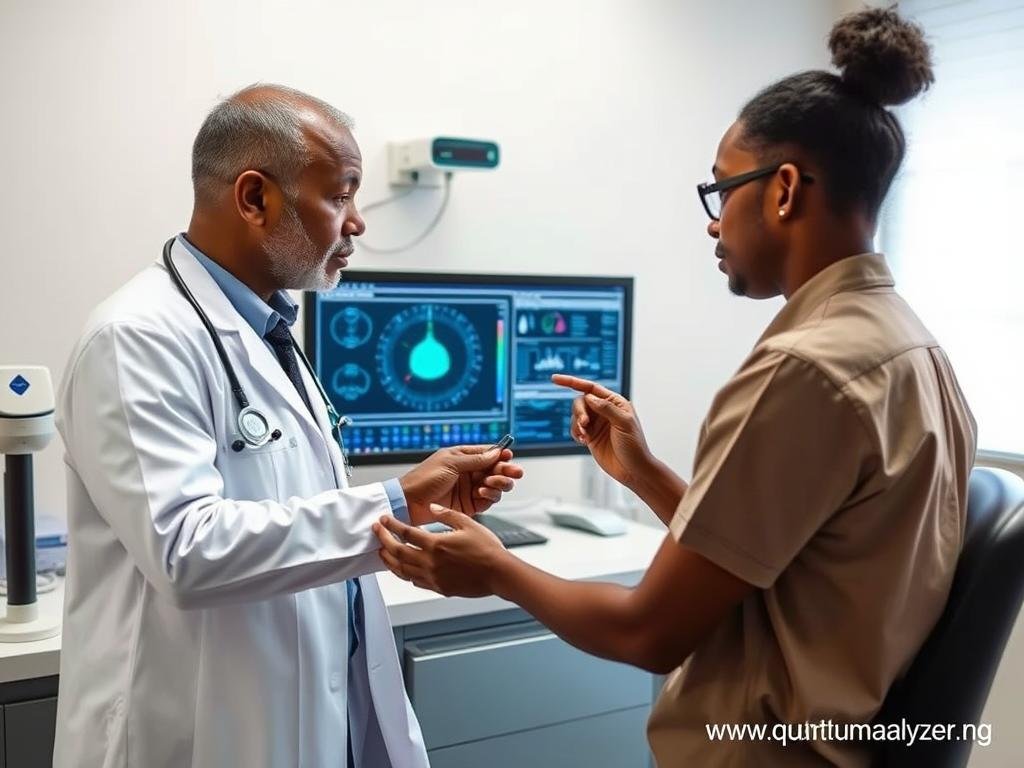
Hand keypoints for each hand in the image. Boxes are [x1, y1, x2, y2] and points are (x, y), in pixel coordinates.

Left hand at [373, 504, 508, 596]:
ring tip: (382, 552)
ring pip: (402, 570)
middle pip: (397, 552)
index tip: (383, 519)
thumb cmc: (488, 550)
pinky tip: (403, 569)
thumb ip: (446, 514)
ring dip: (389, 560)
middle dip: (383, 541)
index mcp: (436, 544)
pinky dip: (405, 574)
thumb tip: (431, 508)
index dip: (391, 525)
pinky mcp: (439, 588)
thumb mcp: (468, 524)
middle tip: (376, 533)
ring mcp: (433, 578)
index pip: (406, 533)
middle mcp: (430, 563)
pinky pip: (415, 581)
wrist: (499, 574)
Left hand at [399, 445, 524, 525]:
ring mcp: (469, 489)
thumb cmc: (424, 479)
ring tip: (493, 483)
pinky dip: (490, 496)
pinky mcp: (469, 505)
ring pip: (495, 485)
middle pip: (495, 470)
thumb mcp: (450, 463)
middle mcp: (468, 473)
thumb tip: (496, 451)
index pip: (487, 454)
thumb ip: (475, 459)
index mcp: (463, 458)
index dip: (500, 454)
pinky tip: (483, 493)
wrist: (409, 503)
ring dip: (498, 483)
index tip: (509, 456)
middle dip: (506, 470)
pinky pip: (488, 500)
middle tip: (515, 472)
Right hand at [551, 374, 652, 489]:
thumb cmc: (634, 446)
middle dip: (579, 411)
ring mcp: (597, 424)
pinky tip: (584, 442)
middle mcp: (604, 411)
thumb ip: (606, 408)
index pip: (590, 387)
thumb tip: (589, 397)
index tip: (554, 379)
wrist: (633, 470)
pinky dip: (576, 433)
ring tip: (585, 436)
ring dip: (577, 425)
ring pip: (576, 416)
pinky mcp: (591, 436)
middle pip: (581, 401)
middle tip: (585, 424)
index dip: (572, 382)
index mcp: (615, 402)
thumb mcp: (624, 423)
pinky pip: (575, 429)